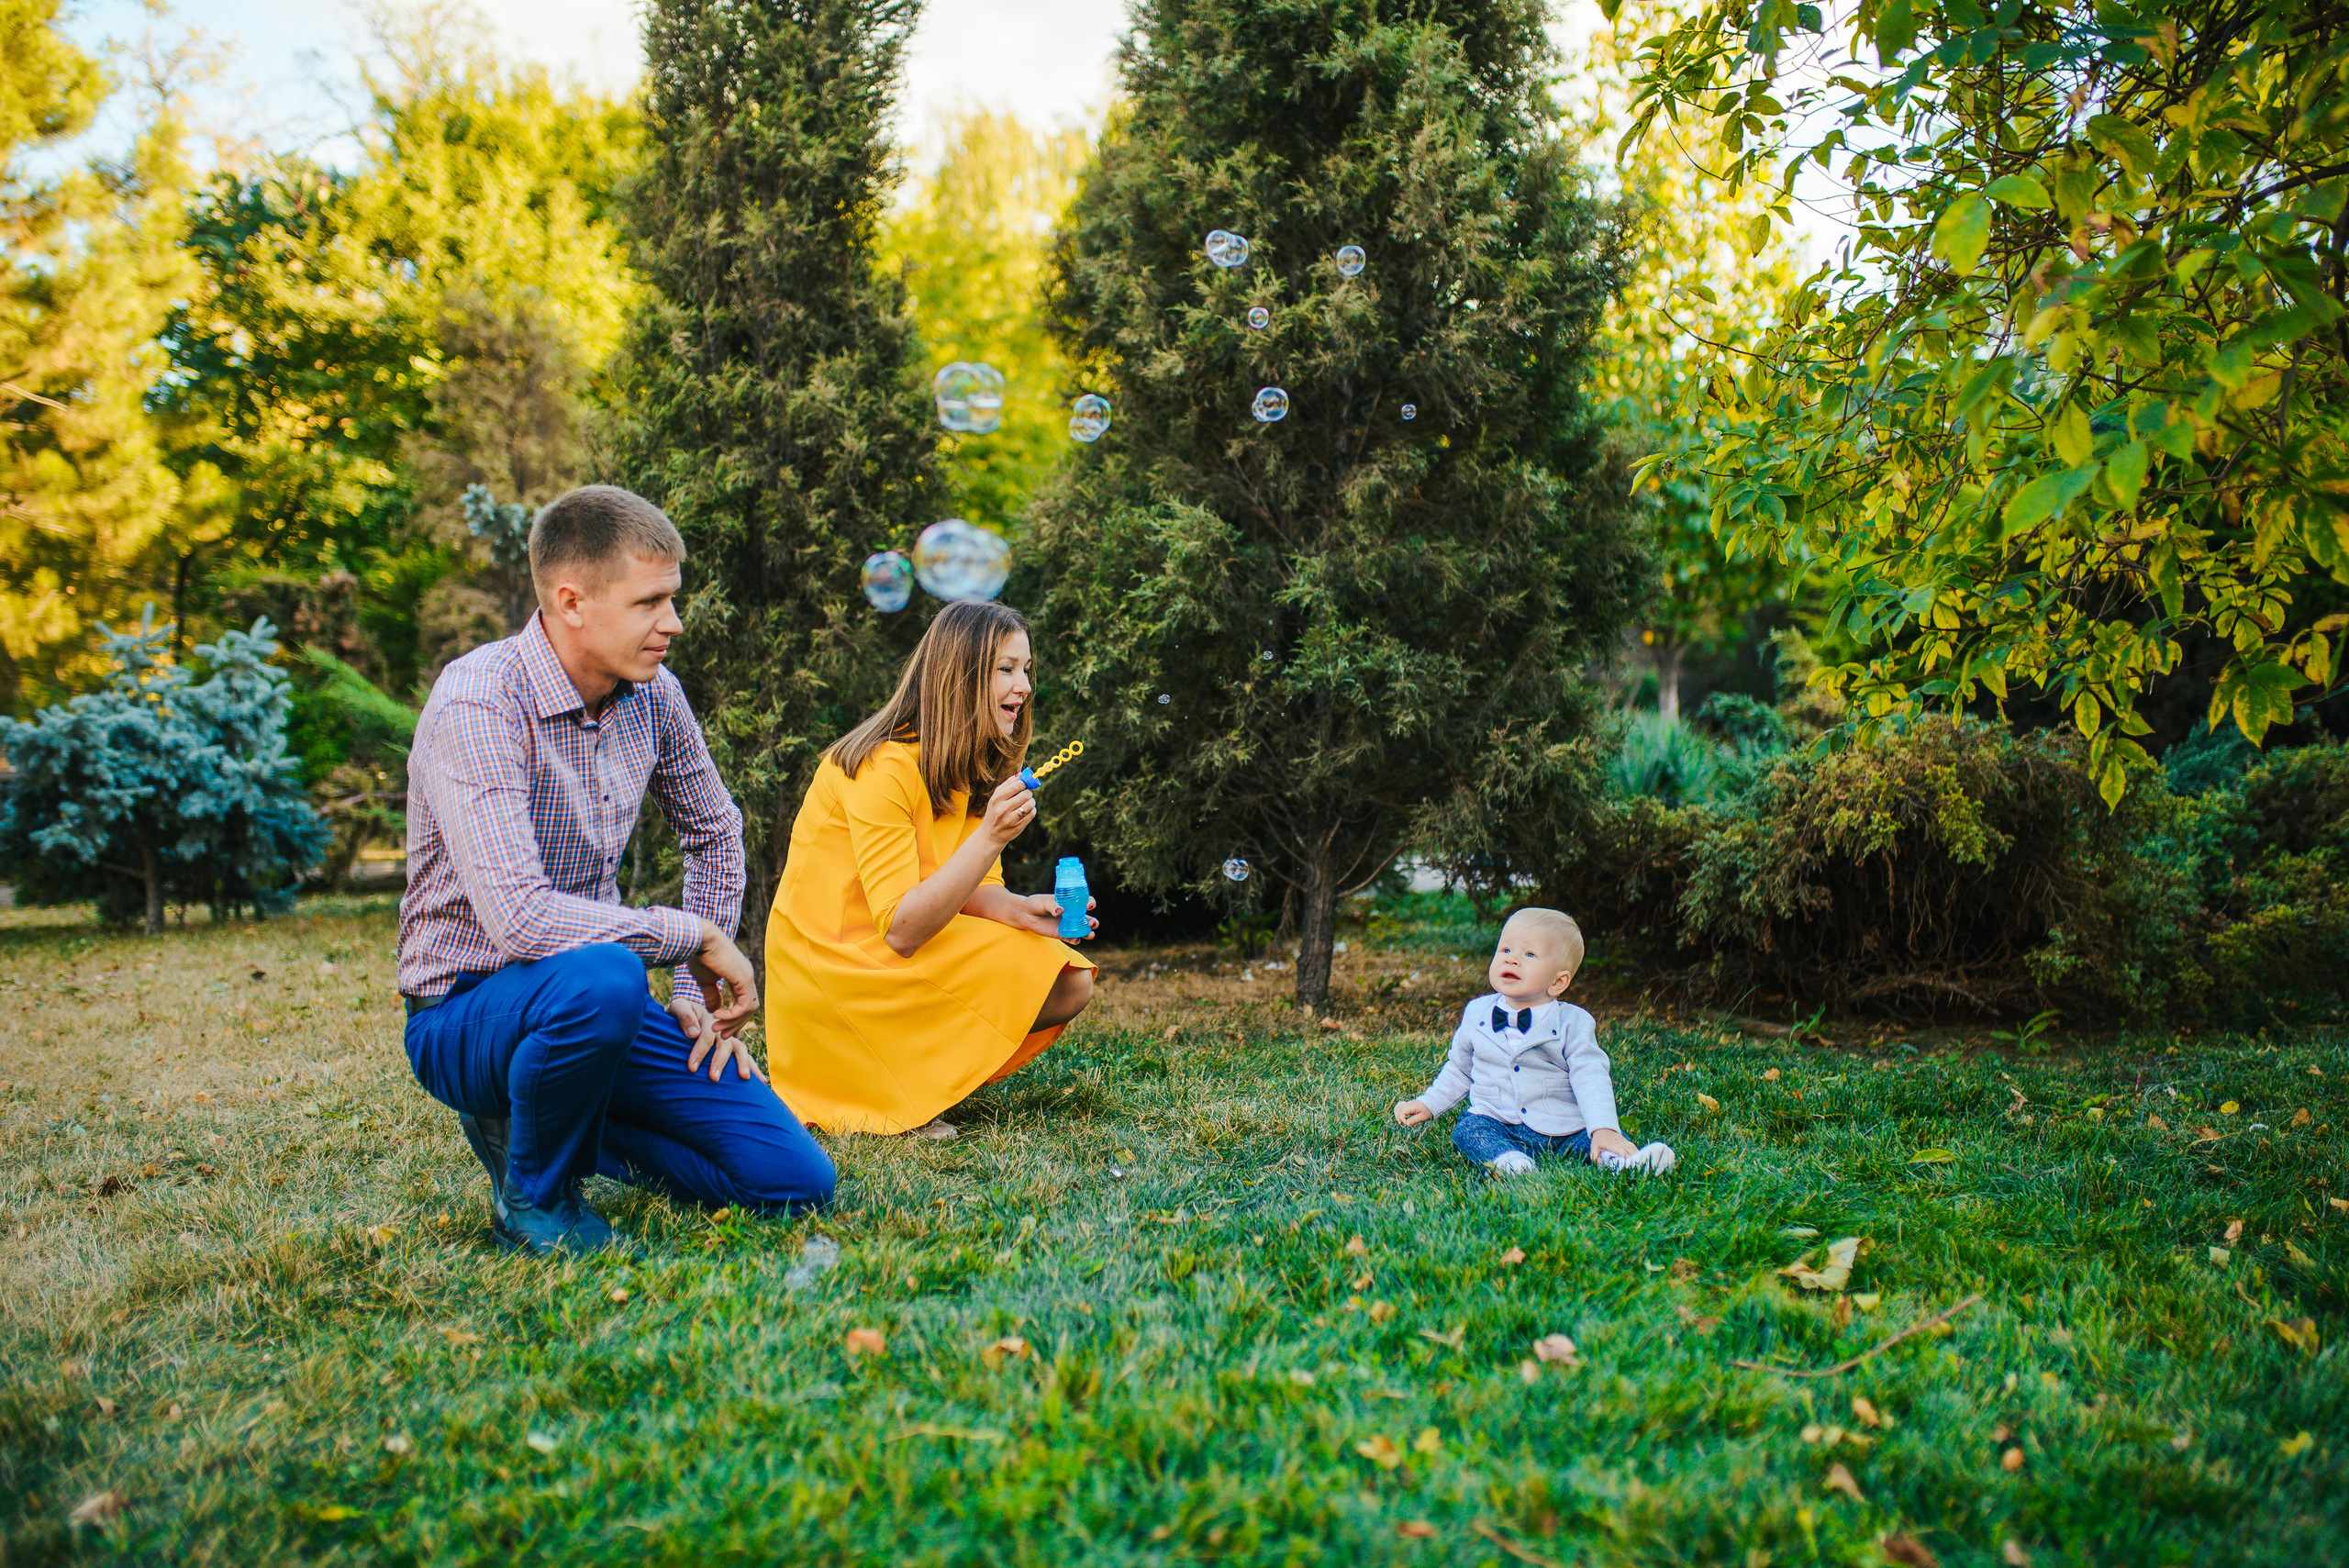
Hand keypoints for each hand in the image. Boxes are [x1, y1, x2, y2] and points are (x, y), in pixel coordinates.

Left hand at [669, 993, 768, 1082]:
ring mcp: (730, 1039)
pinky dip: (753, 1068)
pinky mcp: (732, 1048)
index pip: (707, 1036)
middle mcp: (723, 1029)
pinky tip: (761, 1081)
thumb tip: (694, 1033)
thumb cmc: (680, 1013)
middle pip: (726, 1045)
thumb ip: (685, 1016)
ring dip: (743, 1064)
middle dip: (720, 1062)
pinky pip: (744, 1057)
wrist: (686, 1015)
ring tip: (745, 1078)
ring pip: (740, 1050)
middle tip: (713, 1078)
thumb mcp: (679, 1008)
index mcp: (710, 1019)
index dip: (700, 1051)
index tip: (691, 1068)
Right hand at [686, 920, 760, 1034]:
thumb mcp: (706, 981)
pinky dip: (732, 1014)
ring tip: (715, 1027)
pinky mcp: (744, 978)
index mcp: (740, 976)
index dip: (735, 1018)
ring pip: (749, 1009)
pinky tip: (716, 1015)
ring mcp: (747, 977)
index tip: (722, 1029)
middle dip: (735, 1025)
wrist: (698, 939)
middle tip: (722, 1036)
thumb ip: (712, 995)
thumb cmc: (698, 955)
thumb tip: (714, 1009)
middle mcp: (747, 976)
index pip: (745, 1002)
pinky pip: (745, 1005)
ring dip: (732, 1022)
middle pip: (750, 1008)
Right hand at [980, 774, 1037, 845]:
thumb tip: (1020, 774)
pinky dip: (1033, 810)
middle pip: (1024, 795)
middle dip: (1029, 792)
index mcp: (996, 799)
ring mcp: (1011, 819)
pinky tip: (1028, 810)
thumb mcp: (996, 798)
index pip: (1016, 786)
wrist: (990, 834)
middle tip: (1027, 793)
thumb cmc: (995, 812)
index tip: (1024, 785)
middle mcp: (1003, 809)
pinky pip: (1032, 814)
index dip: (1024, 783)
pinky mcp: (1018, 826)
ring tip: (1028, 802)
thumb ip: (1007, 785)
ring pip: (1030, 804)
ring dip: (1032, 801)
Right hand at [1393, 1099, 1432, 1125]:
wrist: (1431, 1103)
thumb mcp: (1422, 1117)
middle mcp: (1408, 1104)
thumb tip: (1406, 1124)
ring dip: (1397, 1114)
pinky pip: (1400, 1106)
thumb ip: (1414, 1120)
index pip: (1401, 1112)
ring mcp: (1407, 1103)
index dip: (1402, 1119)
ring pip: (1398, 1107)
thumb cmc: (1427, 1111)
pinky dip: (1398, 1111)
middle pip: (1398, 1109)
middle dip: (1398, 1117)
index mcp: (1411, 1106)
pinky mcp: (1408, 1104)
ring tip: (1400, 1121)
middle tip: (1401, 1124)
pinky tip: (1400, 1115)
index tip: (1406, 1124)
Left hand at [1588, 1125, 1638, 1162]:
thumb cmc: (1598, 1140)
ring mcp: (1625, 1142)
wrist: (1603, 1129)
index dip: (1625, 1158)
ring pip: (1634, 1149)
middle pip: (1630, 1150)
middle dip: (1634, 1159)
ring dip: (1638, 1157)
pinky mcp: (1628, 1143)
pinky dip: (1638, 1155)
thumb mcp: (1594, 1148)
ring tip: (1641, 1167)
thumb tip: (1601, 1165)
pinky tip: (1641, 1162)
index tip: (1628, 1166)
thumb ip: (1595, 1157)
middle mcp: (1620, 1143)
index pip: (1621, 1151)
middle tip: (1637, 1169)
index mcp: (1612, 1144)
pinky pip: (1635, 1149)